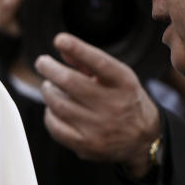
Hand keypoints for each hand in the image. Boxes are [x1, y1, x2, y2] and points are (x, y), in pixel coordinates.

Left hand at [35, 33, 160, 176]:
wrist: (143, 139)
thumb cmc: (124, 100)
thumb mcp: (118, 78)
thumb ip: (90, 62)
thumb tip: (62, 47)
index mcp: (124, 84)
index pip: (100, 63)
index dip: (78, 49)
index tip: (59, 39)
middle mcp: (114, 106)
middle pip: (71, 82)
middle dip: (50, 69)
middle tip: (42, 62)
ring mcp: (99, 128)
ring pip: (59, 104)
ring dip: (48, 91)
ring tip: (48, 86)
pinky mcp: (86, 145)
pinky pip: (55, 127)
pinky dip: (49, 114)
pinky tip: (52, 108)